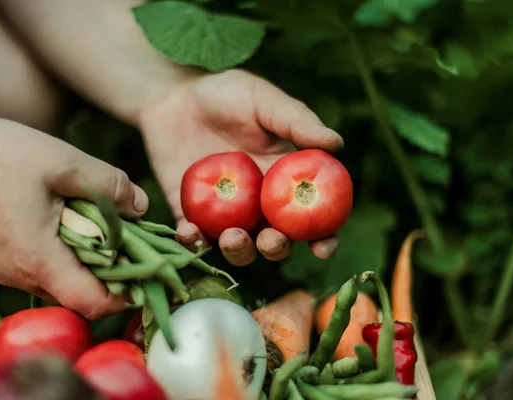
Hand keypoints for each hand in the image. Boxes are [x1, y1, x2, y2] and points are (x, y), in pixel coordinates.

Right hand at [0, 107, 148, 319]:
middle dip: (112, 275)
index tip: (147, 270)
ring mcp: (3, 270)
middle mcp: (18, 275)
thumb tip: (142, 207)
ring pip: (60, 282)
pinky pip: (39, 268)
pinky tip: (71, 225)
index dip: (126, 293)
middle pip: (79, 295)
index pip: (92, 304)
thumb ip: (110, 186)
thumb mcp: (65, 162)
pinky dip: (63, 255)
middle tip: (133, 243)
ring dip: (87, 262)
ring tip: (105, 230)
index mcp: (37, 259)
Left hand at [139, 69, 344, 265]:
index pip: (311, 217)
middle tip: (270, 240)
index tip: (322, 248)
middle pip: (275, 241)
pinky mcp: (190, 212)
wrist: (174, 94)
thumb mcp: (264, 102)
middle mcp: (258, 204)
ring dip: (239, 252)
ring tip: (232, 237)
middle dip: (277, 249)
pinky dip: (194, 242)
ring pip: (237, 247)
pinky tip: (191, 232)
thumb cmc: (226, 94)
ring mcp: (224, 212)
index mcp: (284, 182)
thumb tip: (338, 144)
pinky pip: (195, 237)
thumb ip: (298, 123)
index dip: (323, 237)